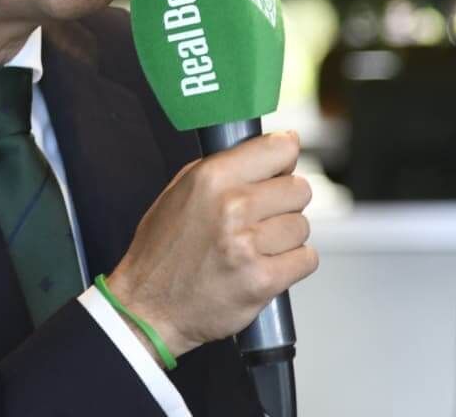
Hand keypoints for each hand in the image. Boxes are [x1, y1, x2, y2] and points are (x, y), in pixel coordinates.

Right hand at [104, 131, 317, 359]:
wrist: (149, 306)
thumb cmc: (162, 251)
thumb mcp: (179, 192)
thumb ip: (223, 168)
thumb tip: (274, 149)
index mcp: (210, 178)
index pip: (279, 149)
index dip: (283, 159)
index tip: (279, 169)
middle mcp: (231, 206)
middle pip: (299, 189)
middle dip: (284, 203)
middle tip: (261, 217)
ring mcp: (248, 245)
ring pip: (303, 226)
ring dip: (285, 237)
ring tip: (256, 246)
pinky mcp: (263, 280)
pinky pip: (306, 259)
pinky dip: (292, 264)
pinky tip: (266, 265)